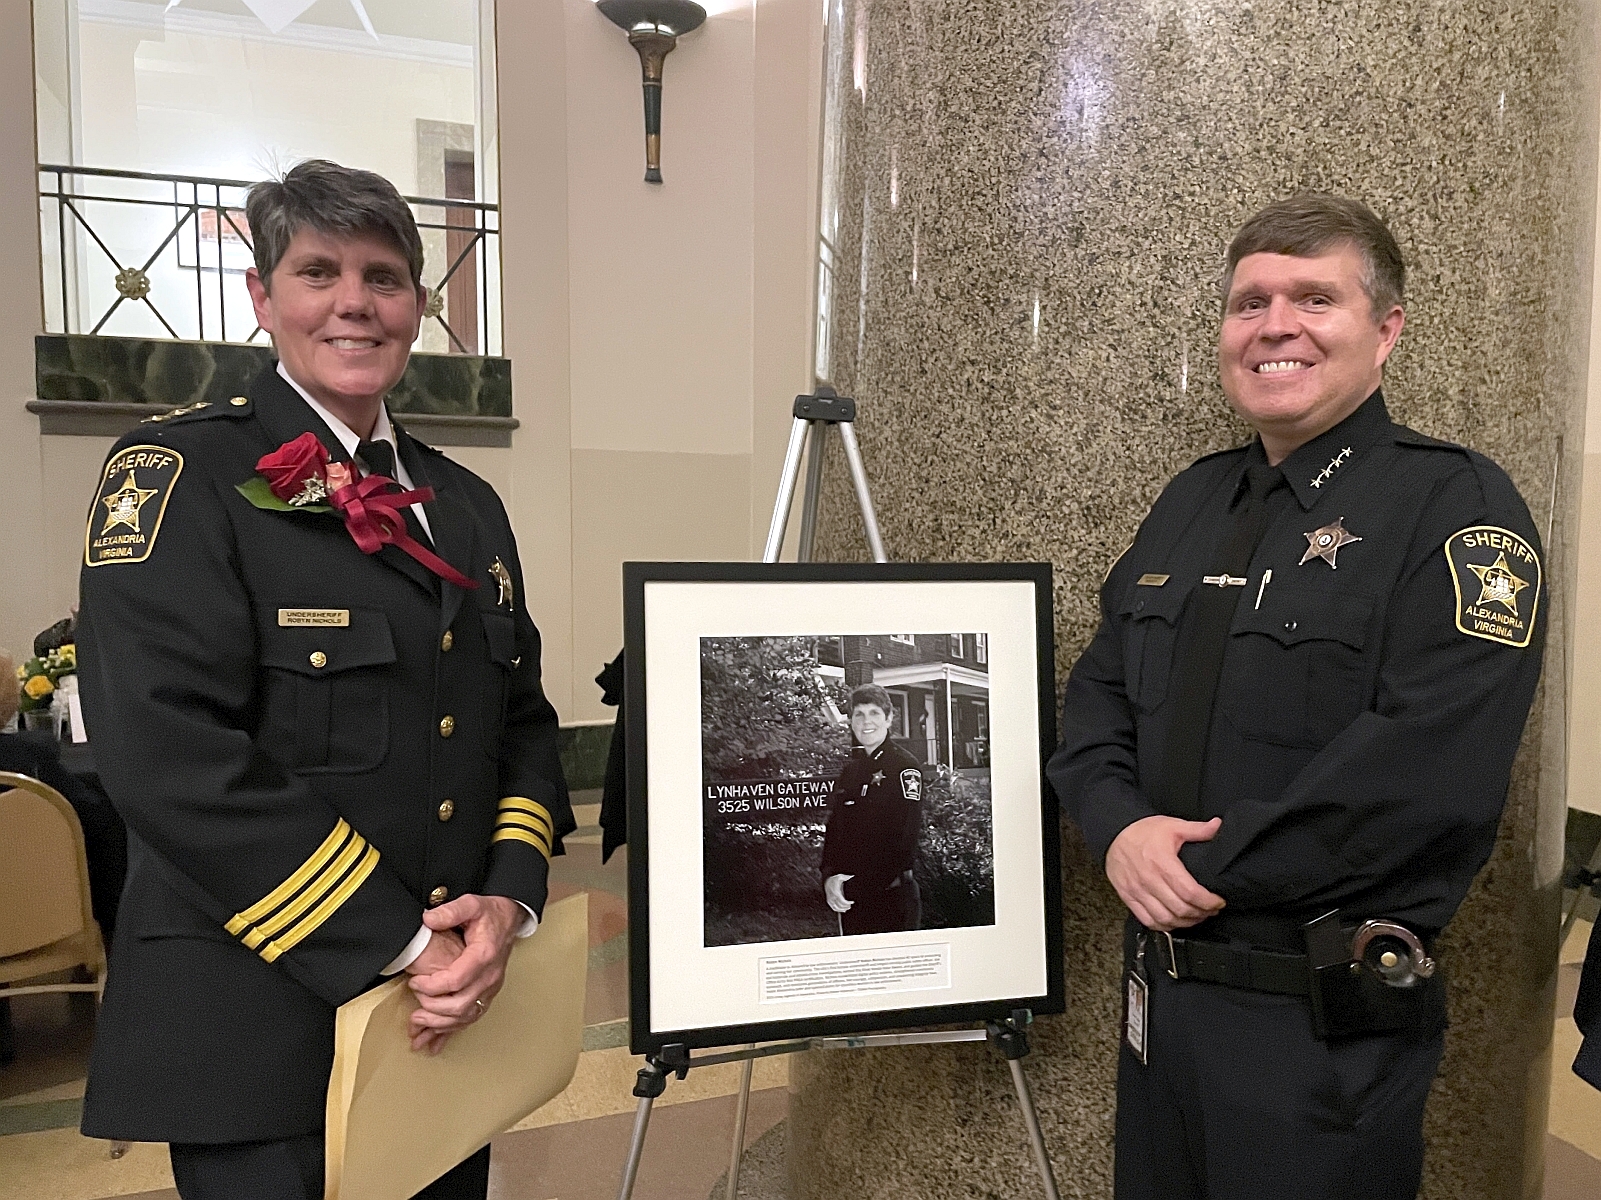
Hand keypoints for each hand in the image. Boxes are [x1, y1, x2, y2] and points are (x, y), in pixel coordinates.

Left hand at [405, 894, 523, 1053]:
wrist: (510, 918)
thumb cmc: (490, 913)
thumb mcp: (471, 904)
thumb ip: (449, 911)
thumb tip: (428, 919)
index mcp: (484, 955)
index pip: (456, 980)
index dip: (432, 986)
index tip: (414, 981)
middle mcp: (491, 975)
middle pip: (460, 1004)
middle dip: (432, 1009)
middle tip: (414, 1002)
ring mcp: (491, 987)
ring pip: (466, 1016)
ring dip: (440, 1024)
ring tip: (417, 1021)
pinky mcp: (489, 994)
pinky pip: (472, 1017)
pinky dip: (453, 1028)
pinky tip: (436, 1035)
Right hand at [824, 873, 854, 913]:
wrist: (827, 881)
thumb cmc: (834, 880)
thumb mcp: (840, 877)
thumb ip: (845, 877)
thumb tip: (851, 877)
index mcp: (836, 892)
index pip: (843, 901)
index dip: (848, 903)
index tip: (852, 902)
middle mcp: (832, 897)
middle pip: (840, 906)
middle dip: (846, 907)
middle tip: (850, 905)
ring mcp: (830, 900)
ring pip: (836, 908)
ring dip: (842, 909)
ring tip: (847, 908)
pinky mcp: (829, 901)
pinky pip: (833, 908)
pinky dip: (838, 910)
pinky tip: (843, 910)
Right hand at [1105, 816, 1226, 931]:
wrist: (1113, 834)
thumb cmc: (1142, 831)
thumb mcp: (1172, 825)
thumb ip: (1197, 829)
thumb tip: (1217, 826)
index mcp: (1162, 862)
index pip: (1190, 892)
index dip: (1208, 901)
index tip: (1218, 901)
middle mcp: (1149, 880)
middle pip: (1180, 909)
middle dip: (1201, 913)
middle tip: (1211, 910)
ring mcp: (1137, 891)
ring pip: (1165, 919)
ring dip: (1185, 922)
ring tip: (1196, 916)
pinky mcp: (1129, 898)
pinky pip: (1148, 921)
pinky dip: (1164, 926)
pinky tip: (1174, 921)